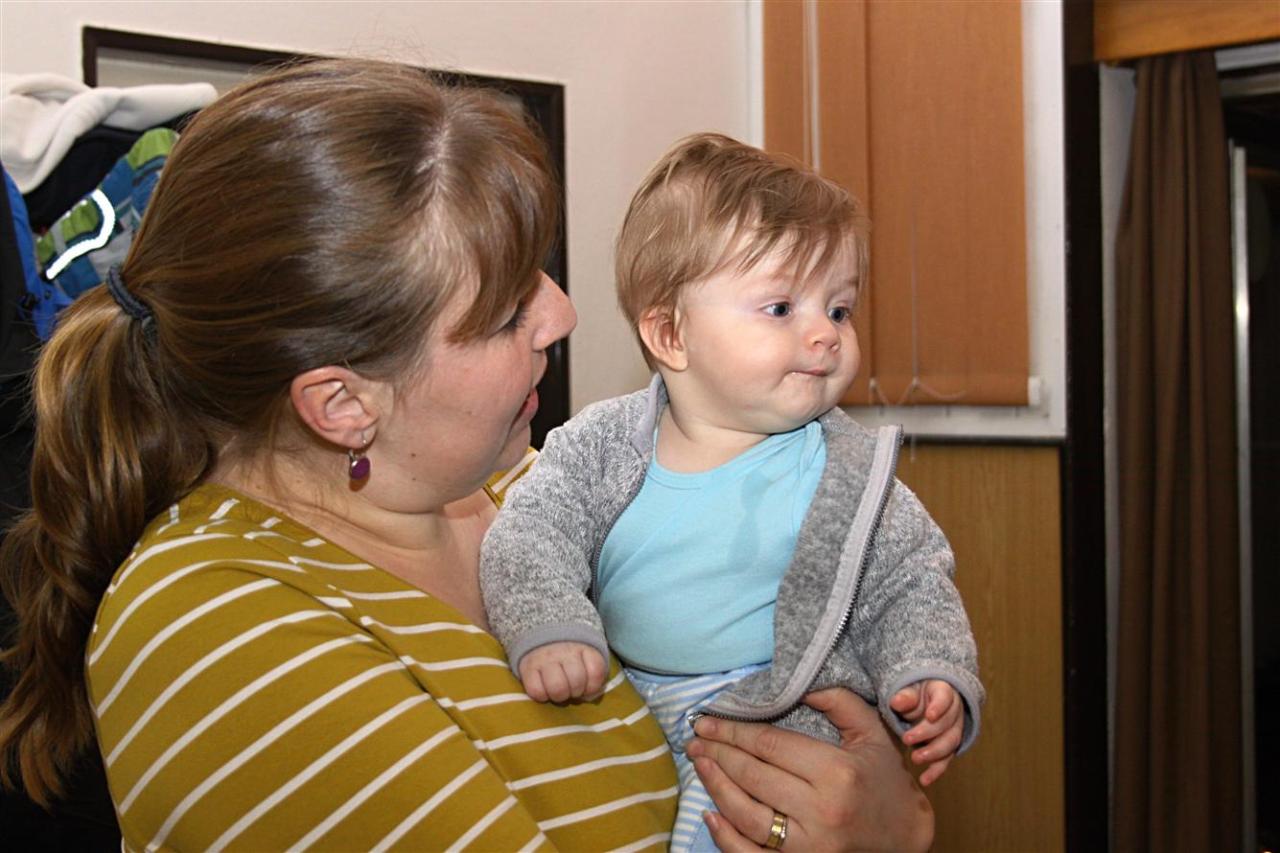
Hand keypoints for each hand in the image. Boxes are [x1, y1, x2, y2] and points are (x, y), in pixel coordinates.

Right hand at [517, 641, 606, 702]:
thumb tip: (588, 698)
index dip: (593, 687)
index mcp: (585, 647)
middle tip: (570, 688)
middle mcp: (565, 651)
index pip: (596, 672)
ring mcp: (545, 658)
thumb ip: (594, 677)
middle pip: (577, 681)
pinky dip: (541, 695)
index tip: (586, 687)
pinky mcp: (527, 667)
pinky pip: (537, 691)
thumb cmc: (569, 654)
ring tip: (557, 690)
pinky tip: (544, 689)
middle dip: (575, 691)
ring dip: (559, 695)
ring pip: (558, 688)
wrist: (540, 631)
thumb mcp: (587, 658)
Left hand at [686, 688, 932, 851]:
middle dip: (717, 754)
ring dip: (716, 787)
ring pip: (747, 815)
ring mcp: (810, 845)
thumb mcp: (871, 733)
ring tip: (700, 765)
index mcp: (837, 773)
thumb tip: (796, 685)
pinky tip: (710, 812)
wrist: (906, 836)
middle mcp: (822, 811)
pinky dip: (726, 837)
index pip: (771, 745)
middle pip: (753, 777)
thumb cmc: (885, 779)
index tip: (708, 721)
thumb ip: (838, 701)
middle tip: (695, 740)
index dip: (733, 731)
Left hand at [889, 679, 963, 785]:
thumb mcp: (909, 690)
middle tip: (907, 738)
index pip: (945, 697)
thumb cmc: (915, 694)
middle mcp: (954, 711)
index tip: (929, 715)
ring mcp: (954, 730)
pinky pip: (946, 760)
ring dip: (934, 753)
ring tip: (915, 758)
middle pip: (947, 723)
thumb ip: (905, 697)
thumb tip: (896, 702)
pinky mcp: (949, 747)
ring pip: (950, 743)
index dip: (939, 707)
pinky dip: (936, 771)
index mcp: (944, 691)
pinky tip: (925, 780)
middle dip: (928, 733)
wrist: (922, 703)